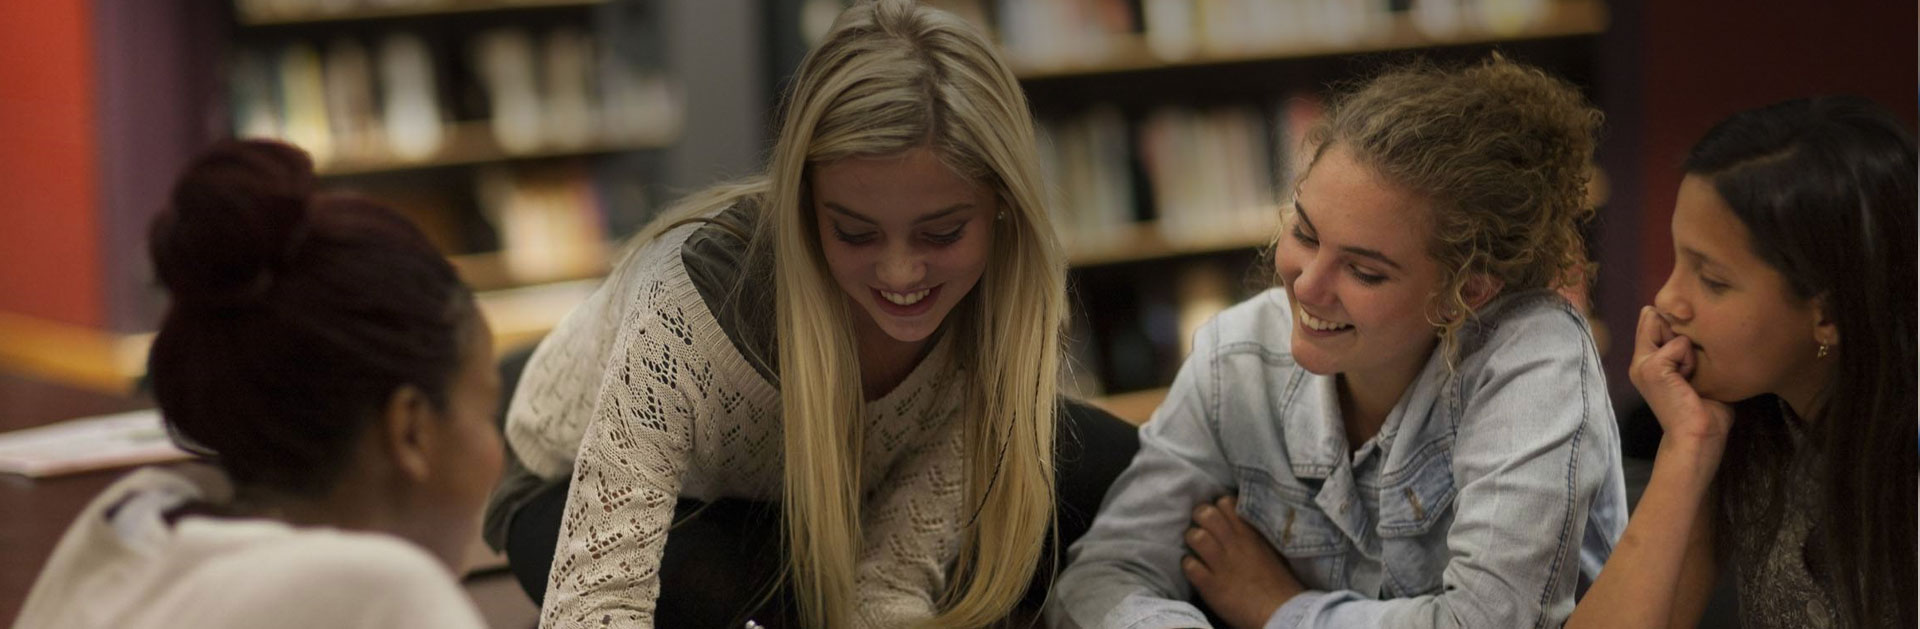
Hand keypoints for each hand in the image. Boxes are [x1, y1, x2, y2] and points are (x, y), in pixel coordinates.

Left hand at [1183, 496, 1302, 628]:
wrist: (1282, 612)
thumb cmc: (1280, 583)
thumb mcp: (1272, 549)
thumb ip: (1255, 533)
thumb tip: (1241, 522)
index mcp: (1251, 532)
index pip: (1226, 502)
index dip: (1217, 508)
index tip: (1218, 518)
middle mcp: (1235, 543)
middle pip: (1206, 513)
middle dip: (1199, 519)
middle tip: (1202, 529)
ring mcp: (1221, 563)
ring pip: (1194, 536)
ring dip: (1192, 540)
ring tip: (1197, 549)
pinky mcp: (1210, 585)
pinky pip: (1189, 565)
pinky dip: (1188, 566)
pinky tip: (1195, 570)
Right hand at [1628, 306, 1733, 443]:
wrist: (1696, 436)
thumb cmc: (1704, 411)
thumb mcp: (1695, 372)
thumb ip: (1687, 350)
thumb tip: (1694, 329)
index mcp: (1646, 362)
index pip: (1652, 319)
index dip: (1674, 324)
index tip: (1688, 353)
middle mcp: (1639, 360)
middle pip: (1654, 317)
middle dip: (1679, 332)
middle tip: (1687, 367)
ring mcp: (1642, 363)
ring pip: (1669, 328)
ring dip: (1687, 349)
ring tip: (1689, 376)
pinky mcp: (1652, 367)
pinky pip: (1679, 344)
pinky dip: (1690, 360)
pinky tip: (1688, 381)